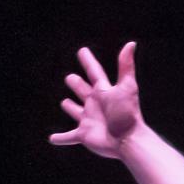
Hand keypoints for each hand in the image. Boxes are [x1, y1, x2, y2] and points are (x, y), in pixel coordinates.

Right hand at [50, 42, 144, 156]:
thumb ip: (125, 66)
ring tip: (64, 103)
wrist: (128, 140)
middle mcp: (95, 104)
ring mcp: (89, 119)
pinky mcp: (84, 134)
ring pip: (76, 111)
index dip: (88, 61)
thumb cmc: (127, 113)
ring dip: (70, 107)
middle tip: (70, 78)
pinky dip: (60, 138)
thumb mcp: (126, 87)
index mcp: (103, 91)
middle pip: (83, 90)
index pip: (94, 72)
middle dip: (77, 84)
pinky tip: (52, 139)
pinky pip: (69, 136)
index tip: (82, 51)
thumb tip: (131, 43)